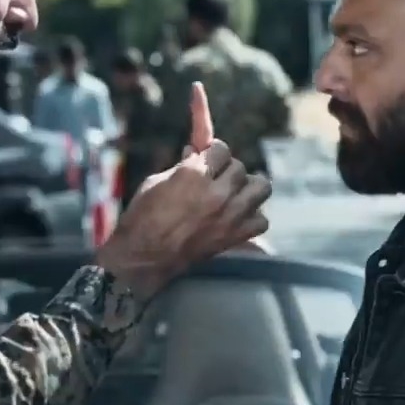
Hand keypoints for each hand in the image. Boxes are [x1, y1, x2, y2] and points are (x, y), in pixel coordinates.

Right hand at [95, 82, 271, 298]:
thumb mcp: (156, 182)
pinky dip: (252, 217)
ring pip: (261, 187)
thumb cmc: (143, 216)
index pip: (221, 149)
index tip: (210, 156)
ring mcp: (230, 215)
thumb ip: (181, 166)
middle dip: (227, 170)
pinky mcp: (235, 236)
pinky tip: (238, 217)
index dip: (214, 152)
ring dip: (249, 188)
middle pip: (239, 167)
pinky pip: (261, 220)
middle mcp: (217, 192)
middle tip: (217, 178)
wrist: (145, 256)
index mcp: (194, 173)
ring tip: (237, 193)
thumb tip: (194, 152)